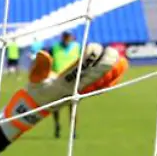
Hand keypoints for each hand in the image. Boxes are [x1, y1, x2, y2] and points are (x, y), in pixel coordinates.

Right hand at [0, 44, 127, 140]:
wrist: (36, 108)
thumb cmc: (35, 91)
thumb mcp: (34, 79)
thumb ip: (39, 66)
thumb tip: (42, 53)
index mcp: (63, 84)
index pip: (80, 69)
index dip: (89, 57)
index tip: (93, 46)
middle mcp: (75, 89)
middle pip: (95, 75)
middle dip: (105, 63)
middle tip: (112, 51)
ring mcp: (81, 93)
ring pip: (101, 82)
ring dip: (113, 71)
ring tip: (123, 61)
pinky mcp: (83, 94)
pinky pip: (101, 87)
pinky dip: (111, 80)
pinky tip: (119, 71)